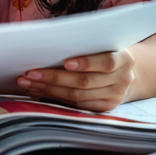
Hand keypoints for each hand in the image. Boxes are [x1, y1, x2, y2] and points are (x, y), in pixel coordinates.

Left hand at [16, 49, 136, 111]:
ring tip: (28, 84)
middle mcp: (122, 80)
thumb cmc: (106, 53)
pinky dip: (55, 99)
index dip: (86, 63)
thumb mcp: (104, 45)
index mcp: (124, 60)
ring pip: (77, 97)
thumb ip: (87, 46)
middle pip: (85, 82)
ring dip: (49, 90)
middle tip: (30, 73)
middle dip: (55, 78)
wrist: (127, 74)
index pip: (106, 62)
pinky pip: (76, 106)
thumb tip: (51, 46)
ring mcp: (114, 97)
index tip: (66, 63)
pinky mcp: (104, 109)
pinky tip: (39, 93)